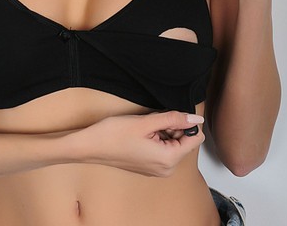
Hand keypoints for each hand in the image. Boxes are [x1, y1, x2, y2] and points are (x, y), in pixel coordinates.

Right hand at [67, 111, 204, 177]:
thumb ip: (174, 119)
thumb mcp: (146, 122)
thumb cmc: (114, 135)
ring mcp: (158, 170)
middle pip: (184, 141)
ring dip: (163, 131)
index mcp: (168, 159)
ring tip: (144, 128)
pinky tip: (141, 134)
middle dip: (172, 127)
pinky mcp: (150, 167)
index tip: (168, 117)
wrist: (91, 147)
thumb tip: (195, 119)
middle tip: (151, 123)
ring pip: (173, 143)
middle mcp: (166, 169)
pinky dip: (157, 138)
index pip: (195, 138)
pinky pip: (163, 149)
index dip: (185, 123)